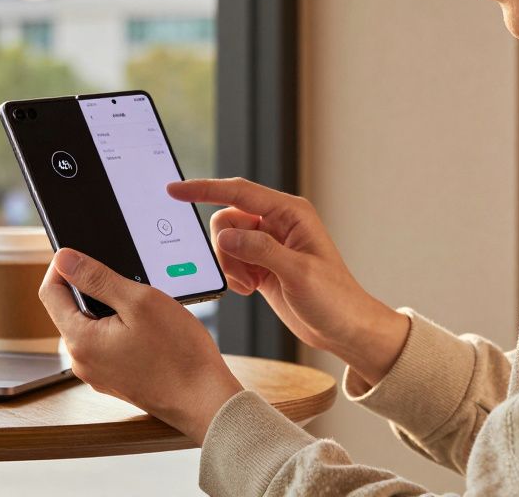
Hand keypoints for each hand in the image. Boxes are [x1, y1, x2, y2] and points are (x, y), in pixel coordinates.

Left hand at [39, 248, 243, 444]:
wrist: (205, 401)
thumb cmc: (179, 355)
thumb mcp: (139, 302)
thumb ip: (97, 278)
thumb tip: (63, 259)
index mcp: (80, 341)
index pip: (50, 292)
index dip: (63, 266)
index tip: (83, 253)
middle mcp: (83, 361)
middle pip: (70, 309)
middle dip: (92, 287)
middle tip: (125, 278)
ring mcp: (99, 373)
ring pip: (92, 326)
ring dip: (111, 307)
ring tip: (143, 304)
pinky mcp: (116, 378)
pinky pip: (108, 343)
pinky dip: (122, 327)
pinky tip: (149, 326)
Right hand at [168, 177, 410, 385]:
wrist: (344, 329)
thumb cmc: (334, 299)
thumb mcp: (299, 273)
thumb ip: (261, 250)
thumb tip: (226, 237)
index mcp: (290, 213)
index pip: (238, 192)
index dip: (204, 190)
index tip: (174, 190)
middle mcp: (277, 223)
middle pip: (226, 219)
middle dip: (225, 247)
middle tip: (243, 273)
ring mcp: (268, 244)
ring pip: (225, 242)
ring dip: (229, 265)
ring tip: (251, 284)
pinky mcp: (261, 264)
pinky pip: (230, 260)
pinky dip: (233, 276)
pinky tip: (252, 289)